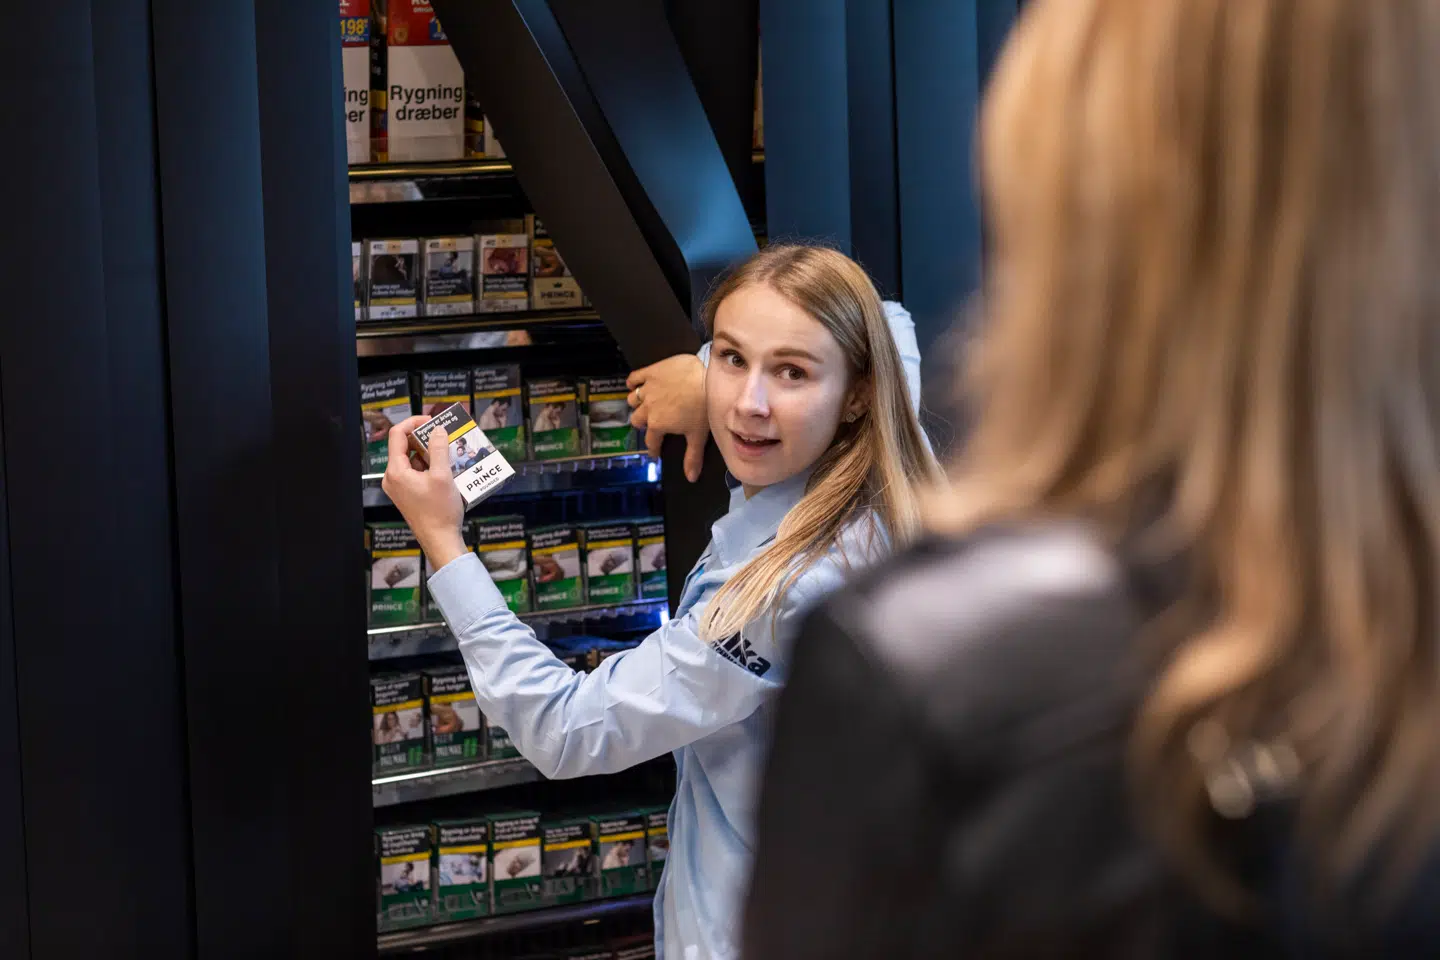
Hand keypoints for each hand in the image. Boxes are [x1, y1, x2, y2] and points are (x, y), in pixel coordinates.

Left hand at [381, 415, 468, 569]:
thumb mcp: (443, 476)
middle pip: (405, 447)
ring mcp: (399, 487)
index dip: (414, 423)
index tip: (432, 421)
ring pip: (412, 460)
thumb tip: (438, 430)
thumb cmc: (440, 511)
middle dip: (425, 438)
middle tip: (444, 434)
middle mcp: (393, 478)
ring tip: (449, 452)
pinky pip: (416, 472)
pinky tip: (447, 468)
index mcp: (396, 471)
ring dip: (430, 453)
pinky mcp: (408, 494)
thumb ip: (439, 449)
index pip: (398, 435)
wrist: (440, 540)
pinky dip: (430, 466)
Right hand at [627, 354, 707, 481]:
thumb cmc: (703, 406)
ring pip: (633, 399)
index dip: (653, 448)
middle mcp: (648, 408)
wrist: (707, 375)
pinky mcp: (651, 372)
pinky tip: (634, 385)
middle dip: (642, 424)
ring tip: (644, 404)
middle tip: (652, 424)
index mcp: (658, 424)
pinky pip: (634, 378)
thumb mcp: (699, 434)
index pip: (650, 441)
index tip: (655, 452)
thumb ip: (693, 457)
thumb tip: (691, 478)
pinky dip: (632, 382)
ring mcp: (648, 389)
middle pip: (636, 419)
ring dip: (637, 404)